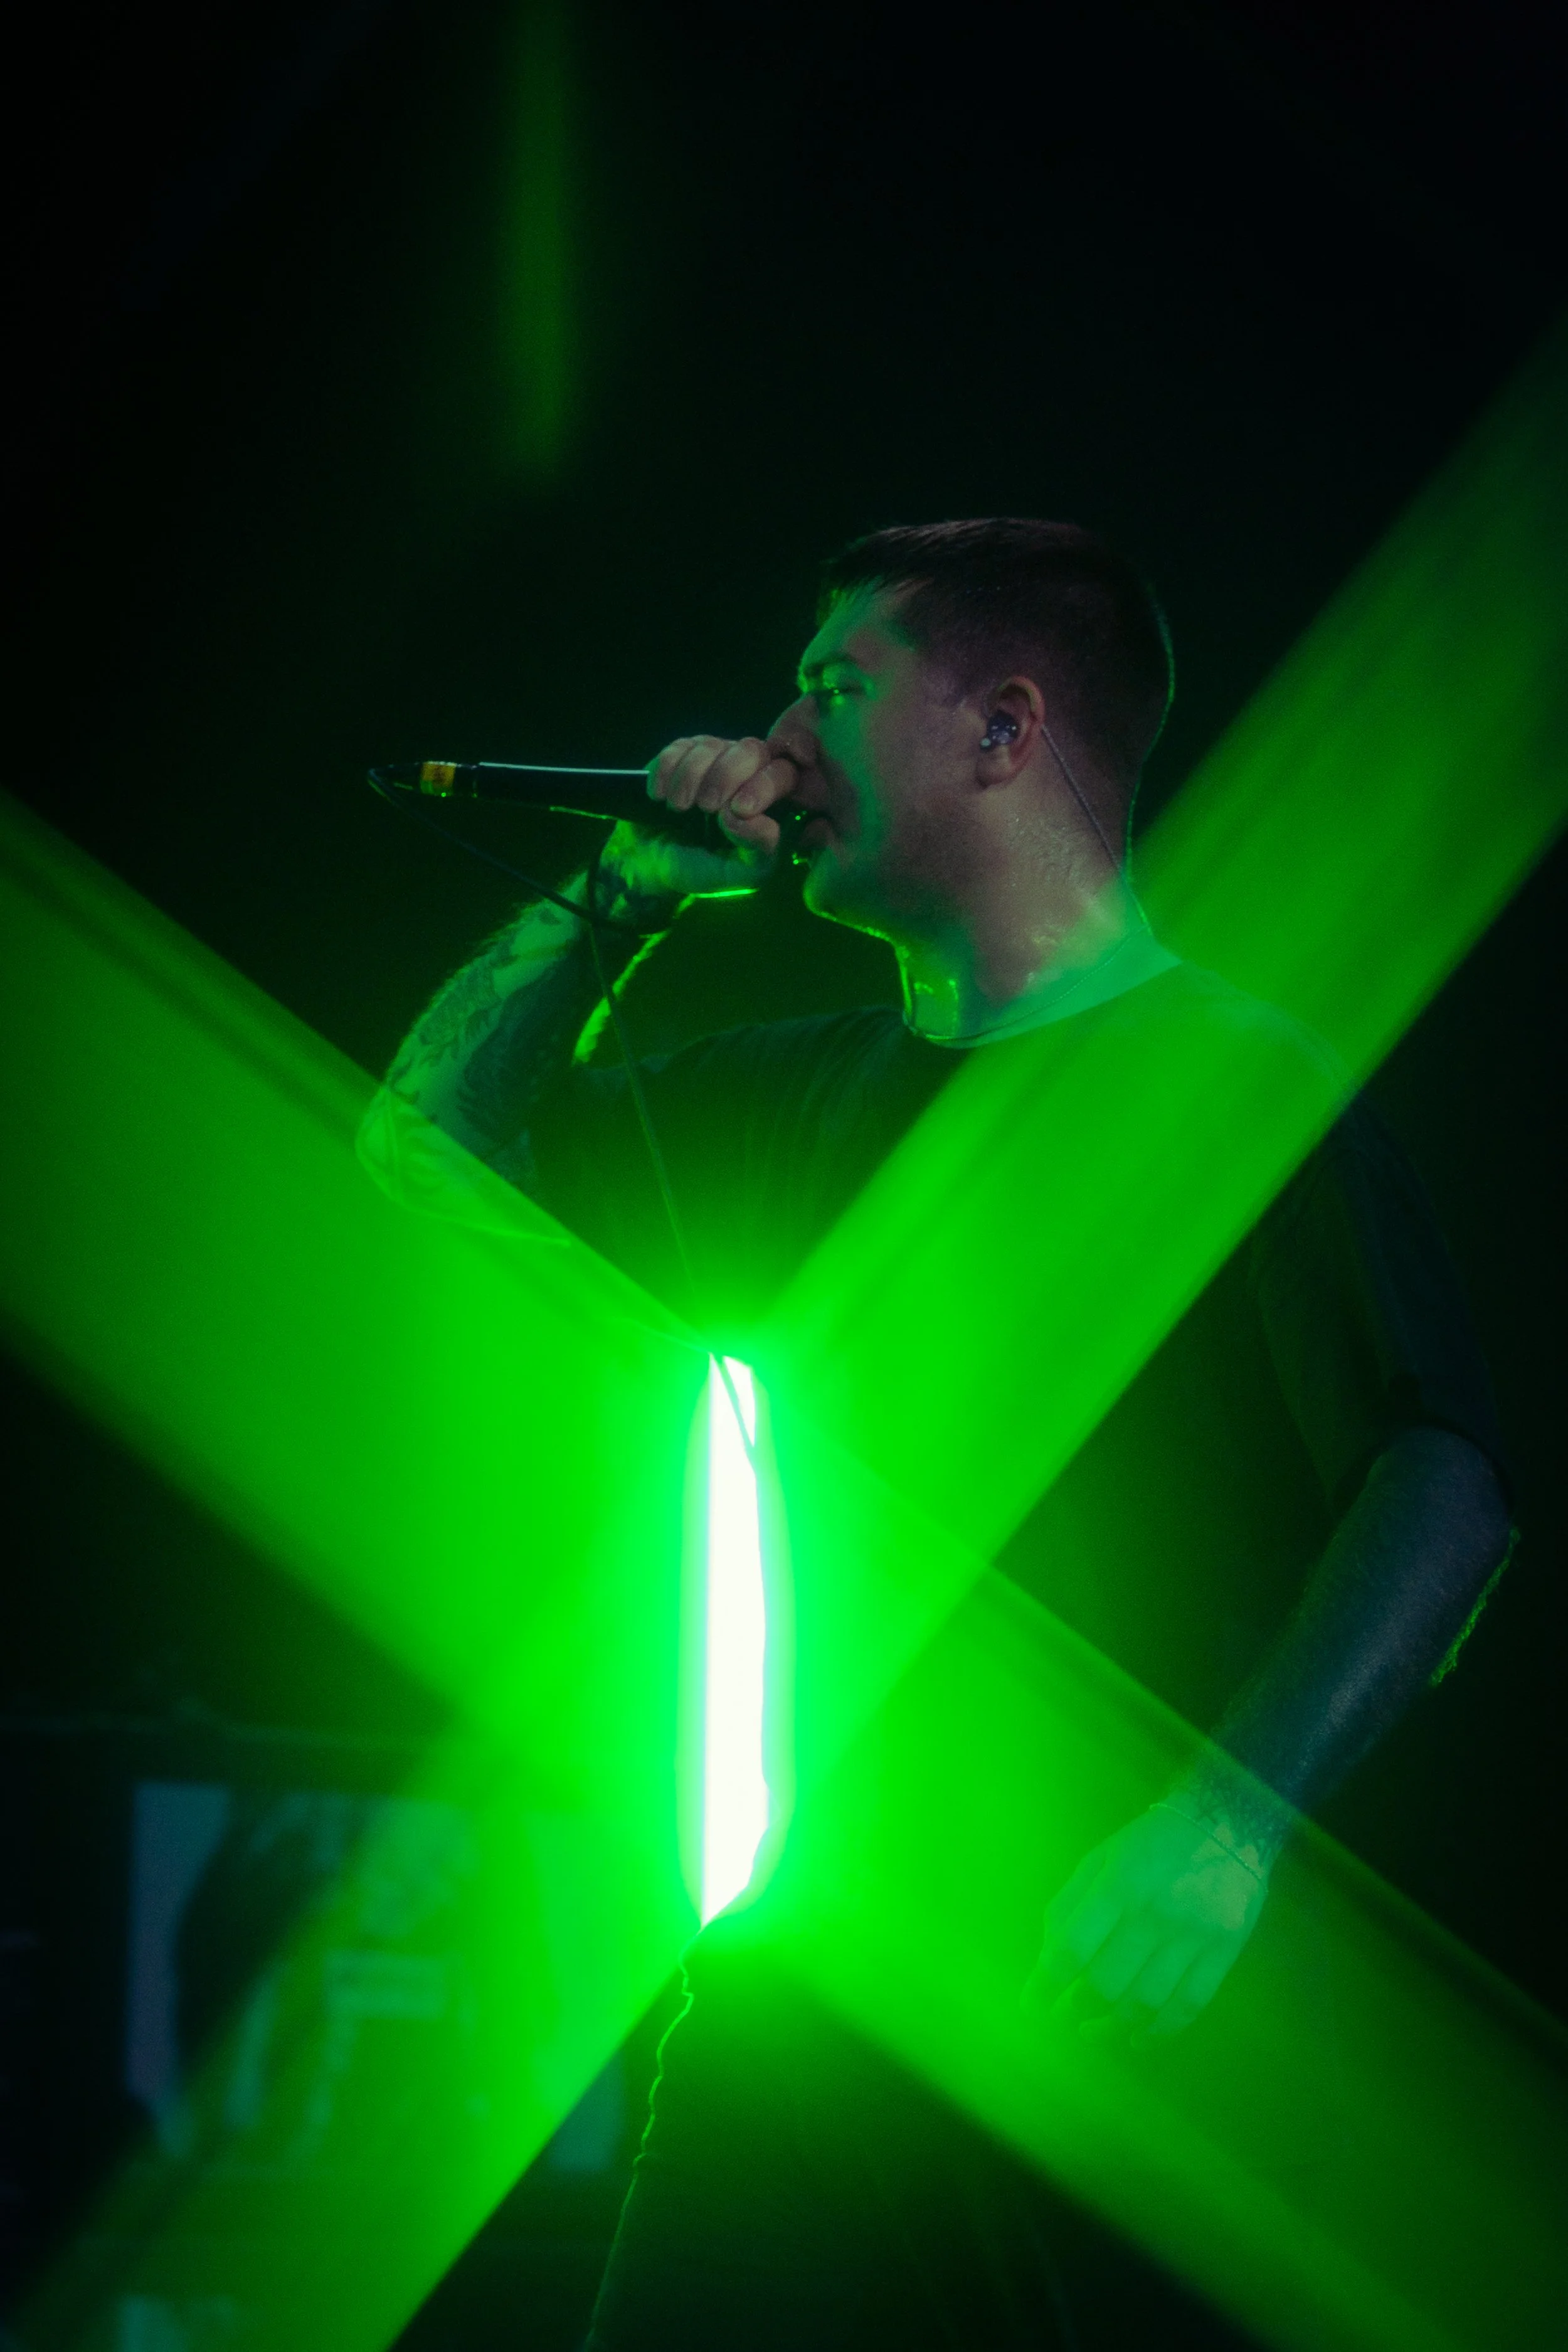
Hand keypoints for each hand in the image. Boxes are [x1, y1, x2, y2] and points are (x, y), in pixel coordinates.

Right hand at [601, 734, 798, 913]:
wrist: (650, 863)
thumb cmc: (699, 869)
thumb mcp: (732, 874)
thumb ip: (758, 854)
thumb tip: (767, 824)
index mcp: (769, 802)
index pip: (783, 774)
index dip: (763, 785)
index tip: (738, 809)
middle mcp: (747, 774)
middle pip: (752, 749)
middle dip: (726, 776)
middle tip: (705, 806)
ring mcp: (715, 759)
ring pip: (711, 746)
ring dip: (690, 778)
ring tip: (678, 809)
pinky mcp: (682, 754)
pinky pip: (678, 747)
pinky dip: (666, 772)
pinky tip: (659, 796)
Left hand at [1023, 1803, 1271, 2040]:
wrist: (1228, 1823)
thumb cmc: (1149, 1844)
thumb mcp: (1100, 1858)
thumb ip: (1070, 1906)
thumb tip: (1047, 1962)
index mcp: (1117, 1883)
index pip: (1072, 1949)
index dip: (1045, 1985)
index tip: (1030, 2009)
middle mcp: (1154, 1911)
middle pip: (1108, 1983)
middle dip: (1077, 2008)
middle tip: (1064, 2016)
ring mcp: (1193, 1934)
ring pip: (1147, 2002)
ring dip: (1113, 2027)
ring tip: (1093, 2030)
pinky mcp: (1225, 1950)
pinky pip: (1190, 2005)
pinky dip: (1161, 2032)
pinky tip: (1139, 2039)